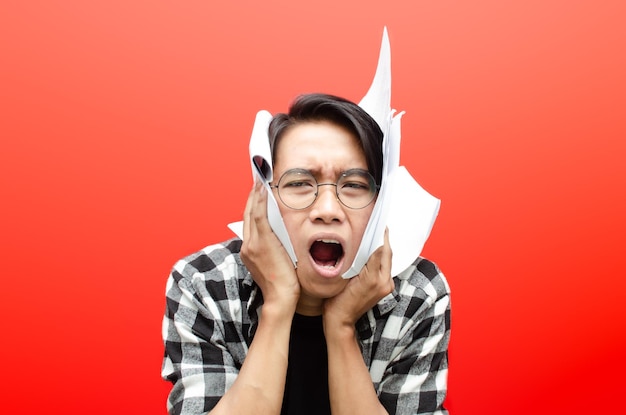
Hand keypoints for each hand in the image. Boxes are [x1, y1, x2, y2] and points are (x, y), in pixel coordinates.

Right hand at [240, 180, 299, 315]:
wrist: (281, 298)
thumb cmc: (283, 284)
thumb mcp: (275, 263)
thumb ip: (275, 248)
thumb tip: (283, 236)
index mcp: (249, 250)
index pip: (250, 221)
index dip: (253, 204)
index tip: (258, 190)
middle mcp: (247, 245)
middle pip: (248, 213)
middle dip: (253, 194)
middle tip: (258, 177)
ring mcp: (252, 243)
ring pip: (251, 212)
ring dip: (255, 193)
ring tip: (260, 178)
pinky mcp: (261, 242)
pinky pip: (258, 216)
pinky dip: (260, 201)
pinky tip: (263, 189)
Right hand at [323, 228, 393, 328]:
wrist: (339, 320)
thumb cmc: (339, 301)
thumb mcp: (350, 278)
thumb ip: (368, 262)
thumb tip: (378, 244)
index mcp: (378, 278)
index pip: (383, 250)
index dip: (381, 235)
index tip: (378, 223)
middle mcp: (385, 282)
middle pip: (386, 254)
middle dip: (382, 239)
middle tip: (376, 225)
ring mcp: (384, 286)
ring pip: (385, 260)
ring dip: (381, 247)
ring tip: (373, 234)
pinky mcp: (382, 288)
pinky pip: (382, 267)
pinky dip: (378, 257)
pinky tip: (370, 251)